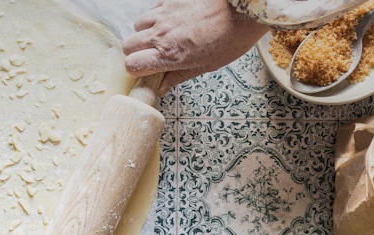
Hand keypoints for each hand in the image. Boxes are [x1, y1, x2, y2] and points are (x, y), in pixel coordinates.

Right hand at [123, 0, 268, 93]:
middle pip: (128, 45)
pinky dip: (158, 15)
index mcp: (169, 54)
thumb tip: (160, 88)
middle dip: (136, 51)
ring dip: (146, 31)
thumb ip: (178, 76)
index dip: (136, 69)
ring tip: (164, 34)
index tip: (146, 70)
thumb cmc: (231, 37)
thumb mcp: (206, 65)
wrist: (245, 7)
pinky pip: (153, 8)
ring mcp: (164, 14)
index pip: (132, 65)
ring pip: (138, 25)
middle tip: (152, 53)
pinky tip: (173, 19)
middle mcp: (162, 34)